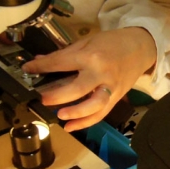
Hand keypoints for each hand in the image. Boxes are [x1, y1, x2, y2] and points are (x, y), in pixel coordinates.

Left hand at [21, 27, 155, 131]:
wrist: (141, 48)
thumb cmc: (113, 43)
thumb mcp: (87, 42)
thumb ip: (65, 54)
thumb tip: (42, 62)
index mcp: (91, 56)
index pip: (61, 63)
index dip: (41, 67)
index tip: (28, 69)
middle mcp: (101, 73)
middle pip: (78, 89)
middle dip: (58, 96)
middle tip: (43, 99)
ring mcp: (110, 87)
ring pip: (94, 105)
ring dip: (76, 113)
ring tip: (60, 115)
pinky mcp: (116, 97)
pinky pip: (102, 113)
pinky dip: (87, 122)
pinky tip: (71, 126)